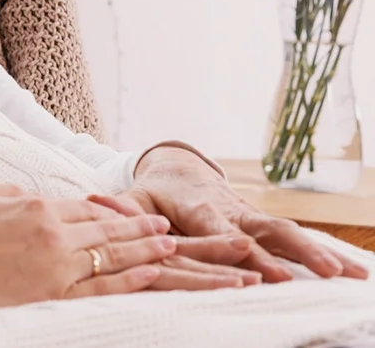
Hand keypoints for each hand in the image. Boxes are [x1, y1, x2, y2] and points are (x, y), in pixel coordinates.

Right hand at [0, 185, 175, 312]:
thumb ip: (7, 192)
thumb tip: (27, 195)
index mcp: (34, 205)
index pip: (84, 206)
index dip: (111, 211)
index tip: (130, 213)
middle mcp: (53, 234)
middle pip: (107, 229)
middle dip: (141, 227)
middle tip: (165, 226)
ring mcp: (56, 267)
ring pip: (113, 256)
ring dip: (146, 250)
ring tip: (169, 245)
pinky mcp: (53, 297)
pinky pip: (102, 287)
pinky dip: (131, 280)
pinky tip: (151, 273)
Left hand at [107, 147, 367, 281]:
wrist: (178, 171)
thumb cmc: (152, 194)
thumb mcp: (132, 198)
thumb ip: (121, 208)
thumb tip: (96, 204)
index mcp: (199, 207)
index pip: (220, 231)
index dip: (238, 247)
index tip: (261, 264)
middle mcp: (232, 212)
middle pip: (267, 231)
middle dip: (296, 252)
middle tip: (326, 272)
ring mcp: (252, 218)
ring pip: (289, 233)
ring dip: (321, 252)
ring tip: (354, 274)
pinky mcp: (263, 226)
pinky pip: (295, 239)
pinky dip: (326, 253)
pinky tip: (356, 271)